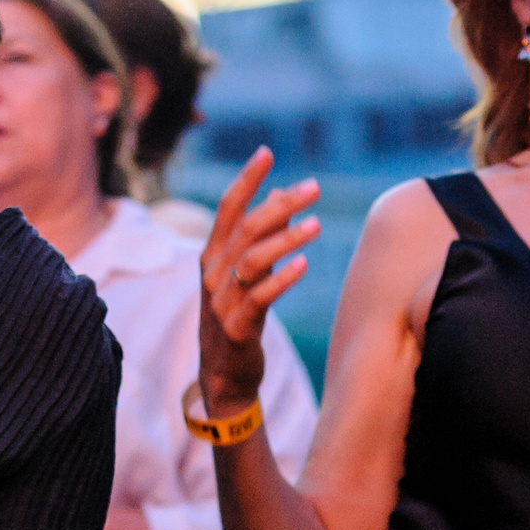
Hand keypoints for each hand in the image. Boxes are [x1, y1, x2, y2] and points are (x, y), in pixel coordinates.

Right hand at [198, 148, 319, 413]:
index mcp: (211, 256)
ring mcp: (221, 301)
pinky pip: (259, 297)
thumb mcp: (244, 275)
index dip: (246, 179)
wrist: (223, 376)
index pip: (227, 208)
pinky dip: (281, 278)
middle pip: (245, 228)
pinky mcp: (236, 327)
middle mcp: (212, 273)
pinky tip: (304, 265)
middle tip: (314, 187)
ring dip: (285, 239)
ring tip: (317, 225)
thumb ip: (259, 238)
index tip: (266, 152)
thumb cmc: (237, 319)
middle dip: (279, 204)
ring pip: (252, 259)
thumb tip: (281, 196)